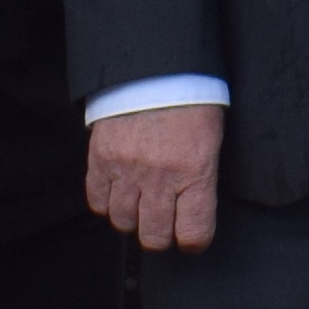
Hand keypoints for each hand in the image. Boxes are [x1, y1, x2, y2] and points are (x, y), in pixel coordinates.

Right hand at [88, 101, 222, 251]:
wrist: (155, 66)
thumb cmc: (190, 100)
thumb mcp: (211, 140)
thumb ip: (201, 178)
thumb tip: (192, 210)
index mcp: (196, 171)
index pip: (194, 234)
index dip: (193, 241)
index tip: (191, 236)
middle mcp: (160, 177)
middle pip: (155, 237)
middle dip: (161, 234)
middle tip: (164, 221)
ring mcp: (127, 170)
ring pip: (124, 223)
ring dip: (133, 218)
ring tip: (140, 202)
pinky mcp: (100, 159)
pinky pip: (97, 202)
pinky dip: (107, 202)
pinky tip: (119, 191)